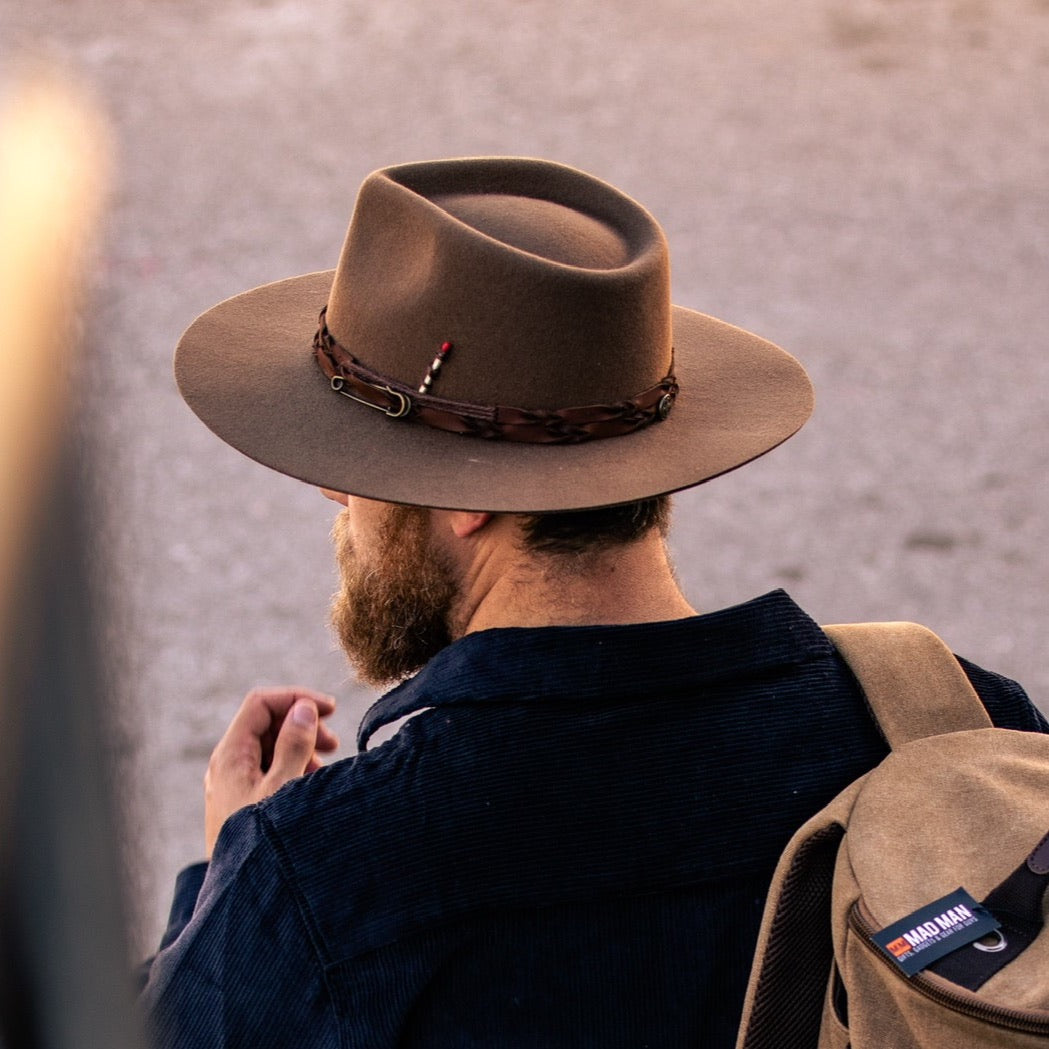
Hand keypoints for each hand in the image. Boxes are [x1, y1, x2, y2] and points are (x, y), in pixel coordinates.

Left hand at [204, 686, 338, 857]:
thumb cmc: (263, 840)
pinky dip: (293, 767)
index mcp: (231, 755)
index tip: (330, 710)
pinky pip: (268, 770)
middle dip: (302, 723)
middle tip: (334, 743)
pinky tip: (312, 783)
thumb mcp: (284, 788)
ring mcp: (233, 784)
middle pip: (266, 723)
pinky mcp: (242, 802)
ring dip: (301, 746)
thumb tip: (302, 708)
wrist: (242, 896)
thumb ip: (295, 744)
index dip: (296, 698)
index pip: (261, 703)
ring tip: (325, 766)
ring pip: (269, 747)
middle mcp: (227, 765)